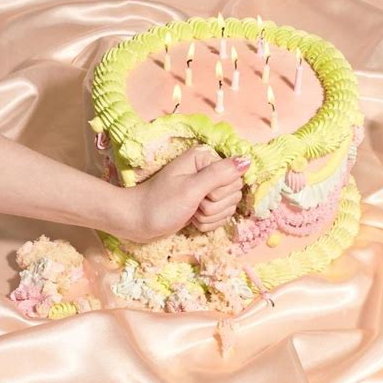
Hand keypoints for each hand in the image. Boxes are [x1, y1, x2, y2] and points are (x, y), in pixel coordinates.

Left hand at [121, 145, 250, 242]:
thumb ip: (220, 174)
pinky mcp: (204, 205)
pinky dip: (207, 223)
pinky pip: (220, 217)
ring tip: (189, 213)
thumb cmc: (159, 205)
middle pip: (234, 194)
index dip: (219, 193)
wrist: (136, 222)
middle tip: (192, 206)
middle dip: (214, 207)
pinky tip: (190, 220)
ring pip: (228, 208)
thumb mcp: (190, 189)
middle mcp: (208, 171)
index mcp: (205, 159)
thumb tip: (246, 161)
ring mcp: (206, 189)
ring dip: (209, 217)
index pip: (235, 178)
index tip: (200, 196)